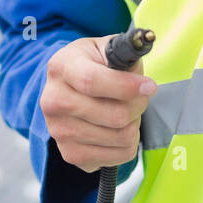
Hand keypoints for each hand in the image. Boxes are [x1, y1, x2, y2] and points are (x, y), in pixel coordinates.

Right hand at [40, 35, 155, 173]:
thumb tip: (144, 44)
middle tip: (140, 97)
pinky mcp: (70, 154)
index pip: (92, 82)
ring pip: (120, 137)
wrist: (68, 88)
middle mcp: (53, 101)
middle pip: (113, 116)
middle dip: (138, 106)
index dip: (126, 87)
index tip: (149, 87)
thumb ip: (125, 50)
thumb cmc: (92, 65)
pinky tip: (116, 129)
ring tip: (125, 110)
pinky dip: (127, 144)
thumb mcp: (104, 48)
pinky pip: (118, 157)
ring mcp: (59, 131)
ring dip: (133, 124)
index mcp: (61, 67)